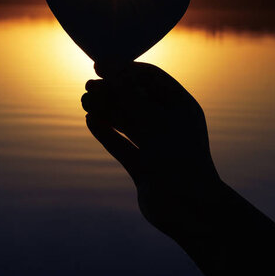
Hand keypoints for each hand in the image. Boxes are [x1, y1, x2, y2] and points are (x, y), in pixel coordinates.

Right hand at [81, 61, 222, 240]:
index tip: (101, 65)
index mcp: (181, 107)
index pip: (151, 79)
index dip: (126, 69)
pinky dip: (106, 132)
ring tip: (84, 101)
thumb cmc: (178, 159)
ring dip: (106, 110)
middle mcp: (169, 124)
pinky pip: (122, 144)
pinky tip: (90, 121)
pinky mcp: (143, 167)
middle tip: (89, 86)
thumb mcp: (153, 121)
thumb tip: (110, 69)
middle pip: (136, 99)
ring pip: (127, 122)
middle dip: (112, 91)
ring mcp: (156, 146)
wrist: (190, 210)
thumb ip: (129, 95)